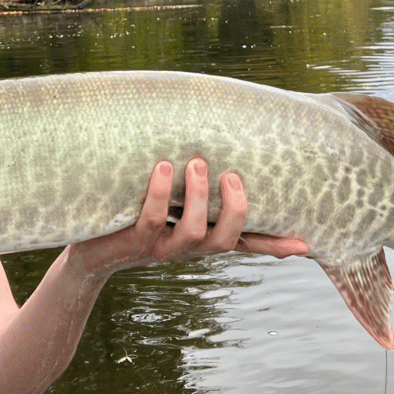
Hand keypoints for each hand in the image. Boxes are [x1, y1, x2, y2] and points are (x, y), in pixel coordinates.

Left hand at [68, 158, 307, 277]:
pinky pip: (152, 220)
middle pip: (226, 240)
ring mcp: (162, 247)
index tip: (305, 242)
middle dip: (235, 209)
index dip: (274, 245)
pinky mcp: (133, 241)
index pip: (245, 243)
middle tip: (230, 175)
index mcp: (201, 236)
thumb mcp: (164, 201)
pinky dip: (159, 193)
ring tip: (196, 162)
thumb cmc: (131, 214)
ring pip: (192, 233)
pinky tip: (161, 168)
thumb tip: (205, 146)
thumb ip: (186, 185)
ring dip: (198, 197)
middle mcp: (187, 247)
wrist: (87, 247)